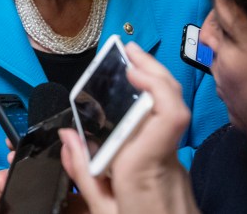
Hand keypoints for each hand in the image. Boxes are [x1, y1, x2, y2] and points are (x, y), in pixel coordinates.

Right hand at [59, 42, 196, 213]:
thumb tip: (68, 137)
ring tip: (128, 65)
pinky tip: (133, 100)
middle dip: (153, 69)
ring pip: (172, 113)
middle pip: (173, 103)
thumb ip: (84, 174)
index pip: (168, 114)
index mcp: (145, 169)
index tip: (130, 68)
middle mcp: (167, 160)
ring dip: (153, 84)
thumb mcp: (102, 213)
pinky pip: (166, 128)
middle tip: (127, 49)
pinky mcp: (177, 168)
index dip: (154, 84)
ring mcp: (177, 163)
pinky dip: (152, 106)